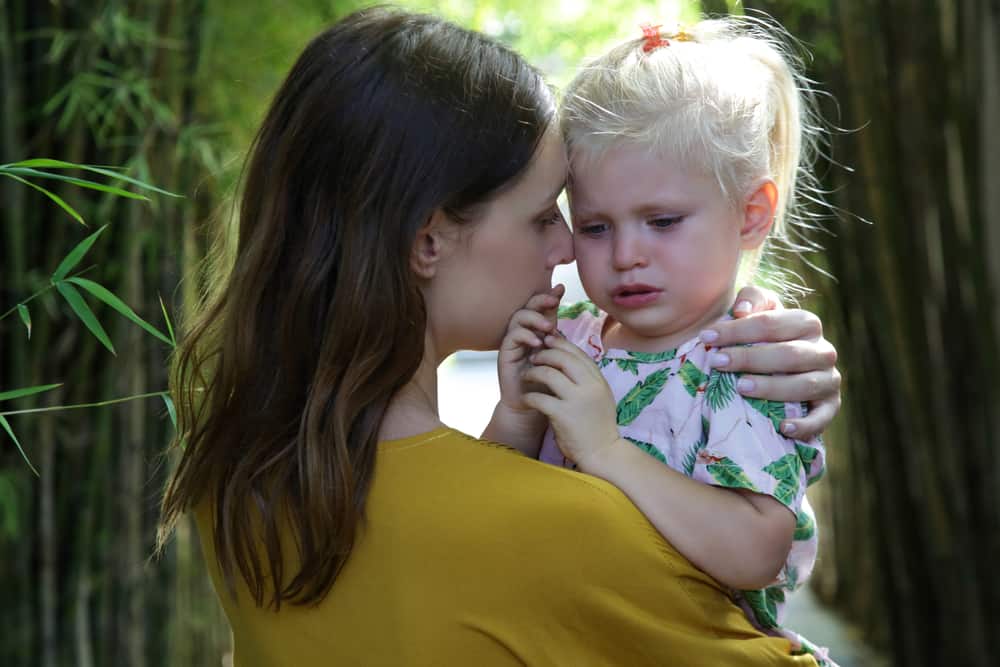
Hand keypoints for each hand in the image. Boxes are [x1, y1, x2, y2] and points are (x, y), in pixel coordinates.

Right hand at [496, 285, 563, 413]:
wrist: (532, 407)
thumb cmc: (548, 382)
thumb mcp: (558, 355)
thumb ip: (560, 336)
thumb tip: (571, 327)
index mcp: (538, 331)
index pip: (541, 307)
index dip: (549, 296)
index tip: (561, 289)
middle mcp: (524, 333)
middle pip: (528, 307)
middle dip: (540, 300)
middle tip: (554, 301)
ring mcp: (513, 342)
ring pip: (518, 318)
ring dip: (534, 319)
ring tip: (548, 327)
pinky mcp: (505, 353)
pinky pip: (512, 336)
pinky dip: (525, 336)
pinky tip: (537, 343)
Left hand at [521, 335, 620, 468]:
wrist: (602, 453)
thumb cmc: (597, 425)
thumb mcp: (599, 396)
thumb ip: (587, 379)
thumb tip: (568, 358)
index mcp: (598, 380)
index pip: (577, 352)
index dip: (559, 344)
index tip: (546, 342)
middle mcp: (590, 387)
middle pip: (563, 358)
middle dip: (544, 354)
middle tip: (533, 358)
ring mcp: (577, 400)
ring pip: (549, 374)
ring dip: (533, 372)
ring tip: (526, 376)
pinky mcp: (563, 415)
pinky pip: (539, 398)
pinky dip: (529, 396)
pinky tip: (527, 399)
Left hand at [698, 286, 840, 439]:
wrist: (779, 364)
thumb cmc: (761, 336)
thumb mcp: (756, 311)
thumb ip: (751, 298)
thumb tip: (741, 310)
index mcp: (807, 323)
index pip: (772, 324)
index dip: (738, 330)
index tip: (707, 337)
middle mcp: (823, 350)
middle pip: (789, 354)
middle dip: (750, 359)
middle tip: (717, 362)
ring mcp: (829, 379)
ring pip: (805, 385)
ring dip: (772, 388)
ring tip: (741, 388)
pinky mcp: (830, 405)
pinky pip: (823, 417)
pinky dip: (806, 424)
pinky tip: (783, 427)